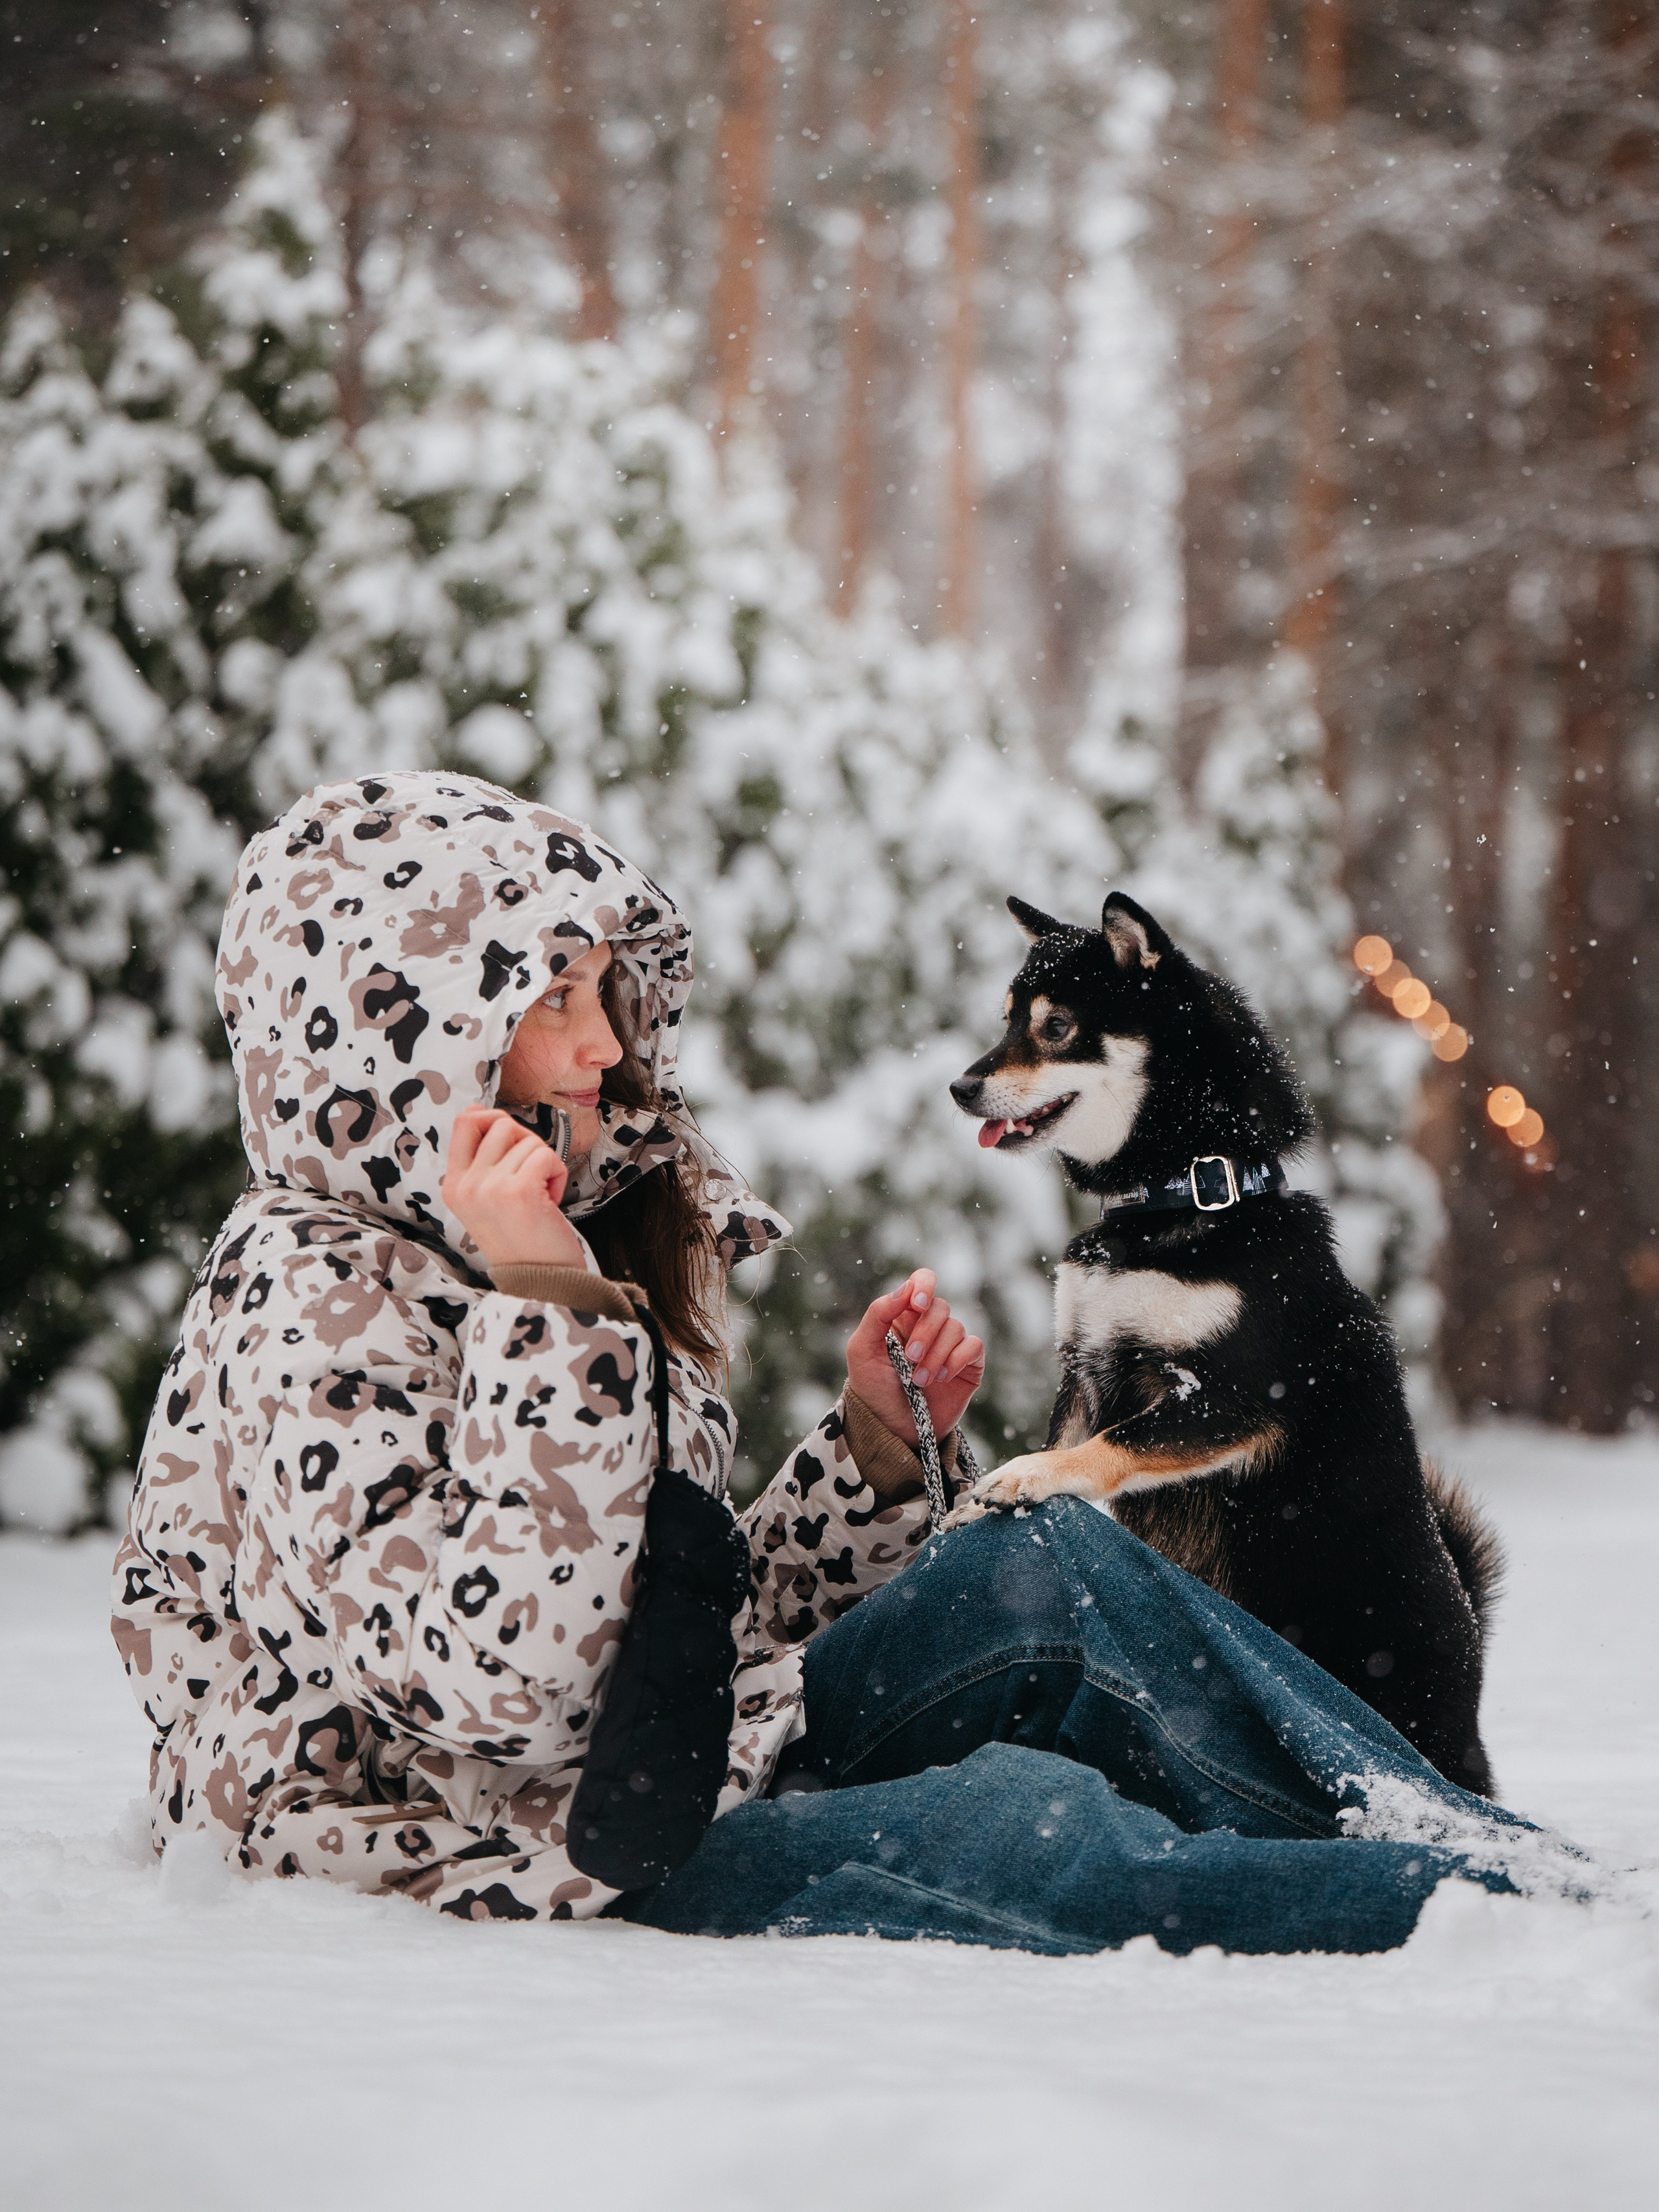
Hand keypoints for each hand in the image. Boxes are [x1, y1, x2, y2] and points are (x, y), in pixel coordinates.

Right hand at [441, 1106, 588, 1269]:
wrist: (541, 1282)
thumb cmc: (522, 1238)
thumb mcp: (486, 1199)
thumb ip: (482, 1159)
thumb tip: (478, 1111)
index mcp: (454, 1186)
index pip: (464, 1122)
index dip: (492, 1118)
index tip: (511, 1141)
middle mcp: (466, 1186)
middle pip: (501, 1124)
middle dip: (525, 1144)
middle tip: (530, 1177)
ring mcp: (490, 1188)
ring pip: (528, 1139)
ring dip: (543, 1163)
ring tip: (539, 1194)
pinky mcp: (519, 1192)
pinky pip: (546, 1156)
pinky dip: (557, 1174)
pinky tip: (549, 1201)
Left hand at [845, 1268, 984, 1449]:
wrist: (892, 1428)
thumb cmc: (873, 1388)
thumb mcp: (862, 1350)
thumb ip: (878, 1314)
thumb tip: (905, 1288)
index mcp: (903, 1315)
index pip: (922, 1281)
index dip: (924, 1285)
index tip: (918, 1303)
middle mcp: (928, 1325)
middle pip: (940, 1307)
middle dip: (925, 1333)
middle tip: (909, 1360)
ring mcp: (949, 1344)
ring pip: (956, 1328)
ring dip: (936, 1355)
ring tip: (919, 1381)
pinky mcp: (968, 1364)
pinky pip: (974, 1346)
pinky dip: (956, 1360)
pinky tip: (941, 1379)